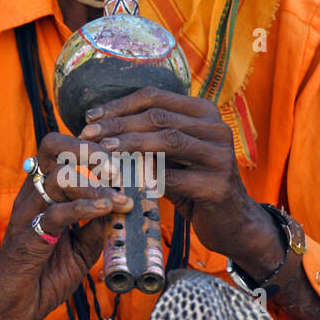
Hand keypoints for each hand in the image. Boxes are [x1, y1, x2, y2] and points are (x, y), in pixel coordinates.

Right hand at [0, 133, 132, 319]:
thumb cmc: (43, 277)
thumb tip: (121, 206)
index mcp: (43, 193)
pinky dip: (85, 208)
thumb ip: (98, 227)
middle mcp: (33, 195)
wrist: (13, 309)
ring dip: (96, 185)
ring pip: (60, 176)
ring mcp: (28, 213)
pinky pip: (57, 212)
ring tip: (120, 200)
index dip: (90, 145)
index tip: (122, 158)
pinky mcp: (27, 236)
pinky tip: (106, 210)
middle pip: (52, 146)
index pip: (61, 150)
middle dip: (89, 149)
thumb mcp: (81, 249)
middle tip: (117, 167)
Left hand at [78, 86, 280, 268]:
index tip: (90, 118)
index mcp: (204, 113)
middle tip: (88, 135)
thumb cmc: (193, 185)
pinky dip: (146, 179)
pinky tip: (123, 183)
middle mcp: (216, 128)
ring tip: (103, 153)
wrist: (231, 222)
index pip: (155, 96)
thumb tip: (99, 129)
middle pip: (158, 116)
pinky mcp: (218, 186)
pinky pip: (175, 178)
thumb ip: (147, 139)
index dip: (119, 105)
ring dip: (130, 145)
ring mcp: (221, 156)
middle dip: (118, 124)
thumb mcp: (172, 157)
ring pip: (168, 140)